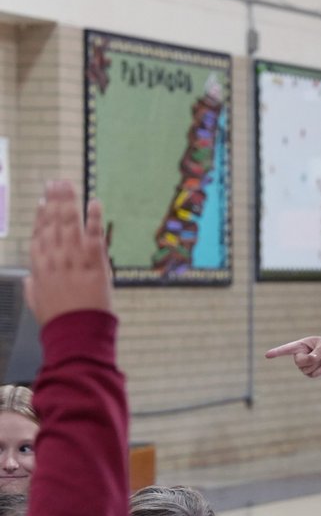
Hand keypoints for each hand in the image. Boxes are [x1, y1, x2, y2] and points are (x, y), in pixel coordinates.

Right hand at [24, 181, 112, 323]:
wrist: (76, 332)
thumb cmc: (58, 320)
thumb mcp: (37, 303)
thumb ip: (32, 287)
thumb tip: (29, 278)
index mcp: (39, 267)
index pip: (38, 235)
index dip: (40, 217)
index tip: (42, 201)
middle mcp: (54, 259)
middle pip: (52, 224)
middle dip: (54, 202)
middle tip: (56, 183)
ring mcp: (74, 260)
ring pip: (70, 225)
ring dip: (69, 203)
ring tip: (68, 185)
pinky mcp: (95, 264)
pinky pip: (94, 237)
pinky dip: (94, 219)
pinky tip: (94, 202)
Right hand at [265, 336, 320, 377]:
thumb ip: (317, 352)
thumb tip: (311, 359)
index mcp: (301, 345)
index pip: (287, 349)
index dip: (277, 352)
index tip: (267, 355)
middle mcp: (300, 355)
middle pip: (299, 362)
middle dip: (309, 360)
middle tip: (318, 356)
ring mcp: (304, 365)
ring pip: (305, 369)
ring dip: (316, 365)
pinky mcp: (310, 372)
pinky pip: (312, 375)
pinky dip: (320, 371)